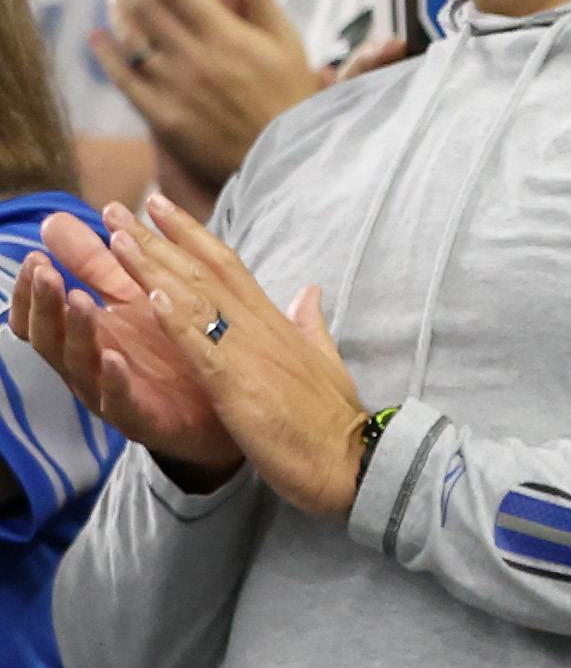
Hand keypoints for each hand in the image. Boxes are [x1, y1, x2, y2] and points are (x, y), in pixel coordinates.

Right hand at [13, 206, 239, 484]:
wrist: (222, 407)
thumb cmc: (170, 348)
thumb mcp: (133, 298)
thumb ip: (97, 264)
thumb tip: (54, 221)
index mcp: (88, 335)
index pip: (42, 316)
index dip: (32, 291)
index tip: (35, 257)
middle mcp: (91, 365)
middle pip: (52, 337)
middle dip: (46, 303)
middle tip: (44, 271)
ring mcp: (113, 394)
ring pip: (80, 365)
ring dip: (77, 330)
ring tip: (77, 299)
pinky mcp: (143, 418)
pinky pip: (121, 402)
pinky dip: (113, 380)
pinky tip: (113, 356)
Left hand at [94, 0, 319, 190]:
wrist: (282, 160)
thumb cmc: (292, 98)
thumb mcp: (287, 42)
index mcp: (227, 35)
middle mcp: (194, 57)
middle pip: (146, 5)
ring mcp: (173, 87)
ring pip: (132, 38)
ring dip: (117, 6)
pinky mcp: (161, 116)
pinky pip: (125, 79)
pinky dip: (108, 53)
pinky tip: (99, 35)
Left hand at [122, 194, 366, 515]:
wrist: (354, 460)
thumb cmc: (333, 419)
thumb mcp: (325, 363)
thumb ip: (311, 325)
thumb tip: (309, 292)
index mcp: (276, 323)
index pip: (228, 266)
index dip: (191, 234)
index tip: (159, 207)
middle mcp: (262, 327)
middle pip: (205, 271)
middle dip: (159, 238)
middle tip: (120, 207)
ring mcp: (250, 354)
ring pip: (198, 299)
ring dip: (156, 267)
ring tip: (119, 238)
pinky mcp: (240, 387)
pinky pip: (203, 347)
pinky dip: (177, 319)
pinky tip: (151, 297)